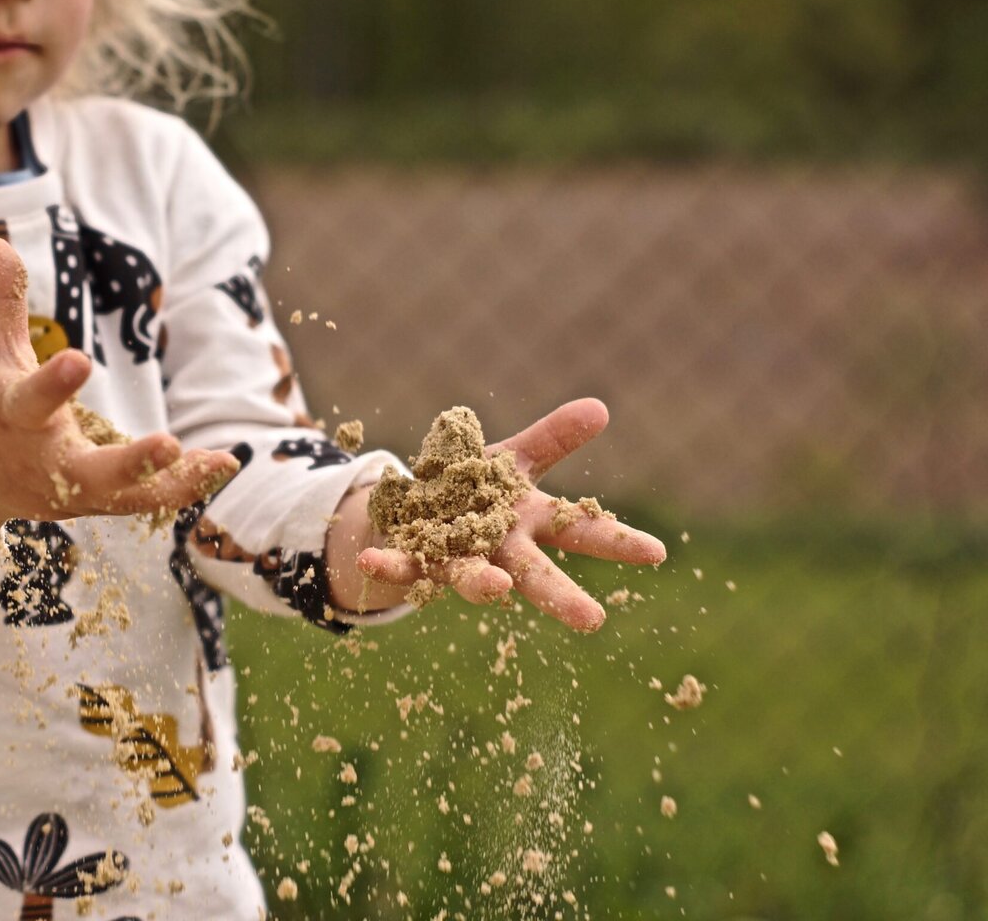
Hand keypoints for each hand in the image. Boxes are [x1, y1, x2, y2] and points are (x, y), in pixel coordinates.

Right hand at [0, 238, 237, 579]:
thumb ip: (3, 300)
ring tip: (222, 460)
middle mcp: (44, 461)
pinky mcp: (95, 506)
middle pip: (90, 471)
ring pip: (128, 496)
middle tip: (170, 444)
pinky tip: (221, 465)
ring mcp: (72, 491)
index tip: (80, 358)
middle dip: (130, 462)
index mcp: (14, 416)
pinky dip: (183, 487)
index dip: (55, 382)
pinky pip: (144, 502)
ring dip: (176, 481)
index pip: (33, 400)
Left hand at [354, 399, 665, 631]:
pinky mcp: (412, 561)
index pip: (579, 530)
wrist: (411, 517)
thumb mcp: (512, 461)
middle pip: (534, 572)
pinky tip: (370, 558)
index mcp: (528, 522)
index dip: (616, 541)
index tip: (658, 552)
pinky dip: (386, 562)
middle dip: (561, 596)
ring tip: (495, 588)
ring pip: (472, 577)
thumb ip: (552, 439)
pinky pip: (398, 563)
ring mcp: (456, 560)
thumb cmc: (473, 493)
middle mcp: (498, 550)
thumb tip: (601, 408)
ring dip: (482, 583)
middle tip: (594, 620)